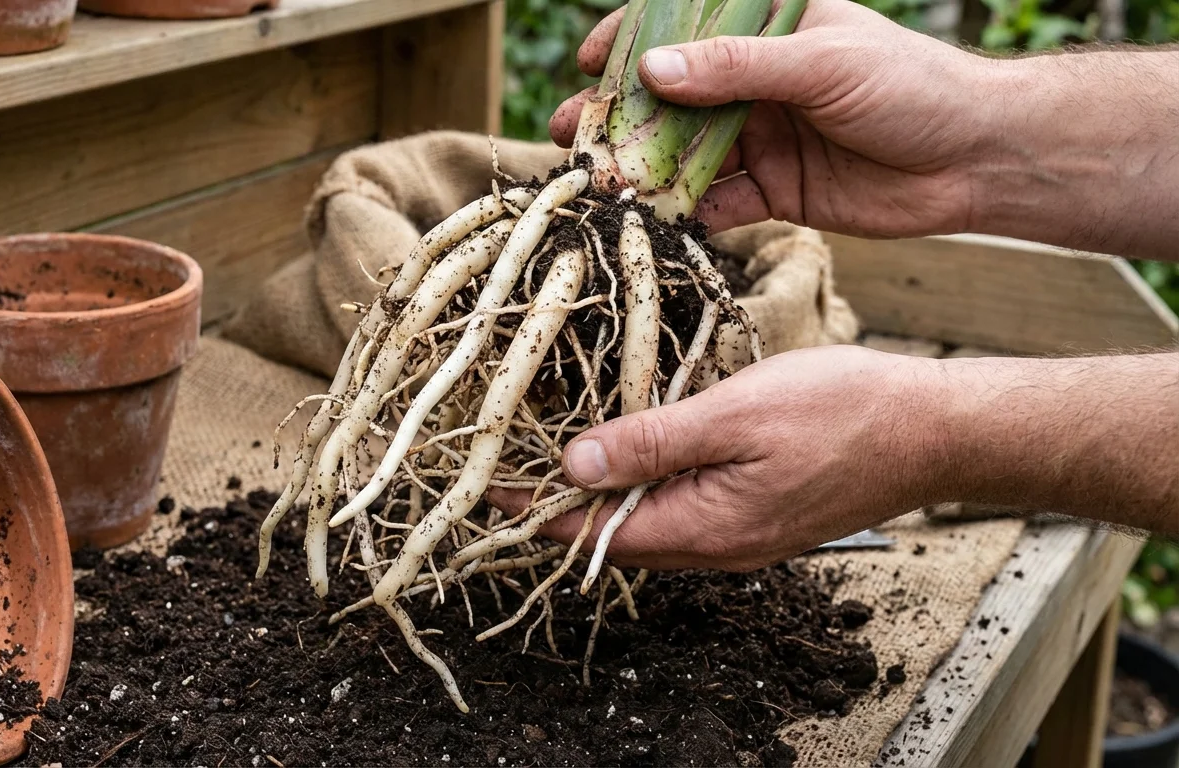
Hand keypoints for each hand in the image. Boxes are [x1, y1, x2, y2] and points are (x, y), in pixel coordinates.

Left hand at [490, 346, 952, 570]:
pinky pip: (683, 507)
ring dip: (602, 491)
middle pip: (613, 535)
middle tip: (511, 456)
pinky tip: (635, 444)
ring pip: (647, 521)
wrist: (936, 431)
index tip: (486, 480)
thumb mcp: (732, 415)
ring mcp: (740, 535)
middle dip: (559, 502)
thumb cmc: (844, 414)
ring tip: (557, 446)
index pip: (591, 533)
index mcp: (702, 530)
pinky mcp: (758, 515)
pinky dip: (645, 481)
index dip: (535, 508)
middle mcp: (716, 547)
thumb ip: (650, 443)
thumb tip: (573, 466)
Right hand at [549, 0, 1003, 238]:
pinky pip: (719, 202)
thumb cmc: (911, 87)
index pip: (686, 25)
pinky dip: (690, 212)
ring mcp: (763, 137)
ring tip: (604, 184)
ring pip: (688, 152)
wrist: (976, 159)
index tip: (589, 63)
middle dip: (623, 115)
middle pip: (674, 97)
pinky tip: (662, 220)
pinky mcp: (776, 190)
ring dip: (647, 168)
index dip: (632, 39)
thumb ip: (736, 71)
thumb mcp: (820, 64)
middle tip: (574, 134)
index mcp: (771, 31)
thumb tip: (652, 70)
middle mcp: (759, 83)